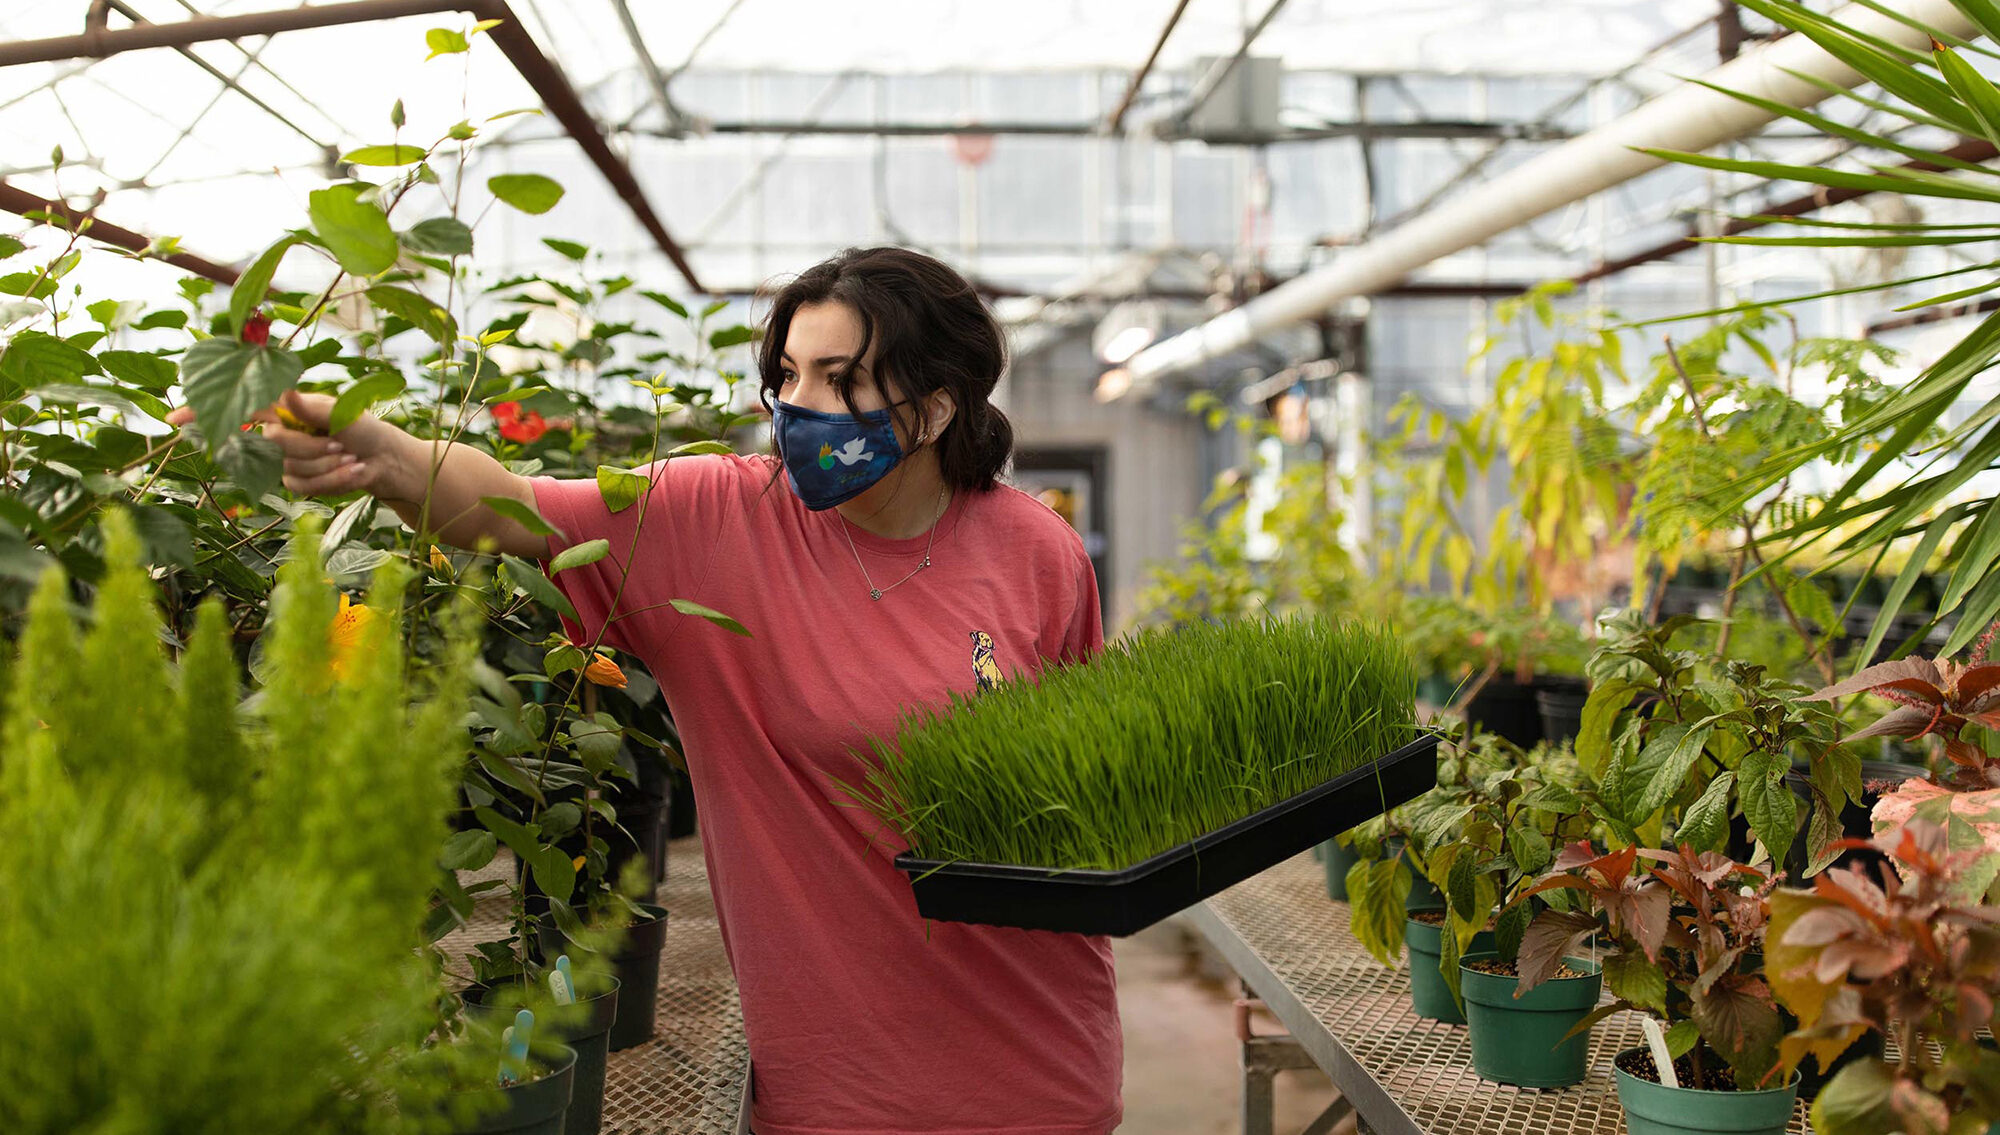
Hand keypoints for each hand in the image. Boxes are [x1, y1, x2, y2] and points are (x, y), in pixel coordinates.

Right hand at [165, 390, 417, 500]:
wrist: (385, 462)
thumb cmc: (364, 429)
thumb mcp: (342, 412)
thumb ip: (311, 407)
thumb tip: (284, 393)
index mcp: (282, 408)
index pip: (236, 408)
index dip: (202, 413)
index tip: (173, 418)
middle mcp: (277, 432)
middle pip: (272, 442)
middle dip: (311, 448)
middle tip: (341, 445)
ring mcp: (284, 460)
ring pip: (290, 468)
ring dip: (328, 467)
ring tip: (352, 458)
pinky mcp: (296, 482)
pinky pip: (303, 487)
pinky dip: (333, 481)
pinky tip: (352, 472)